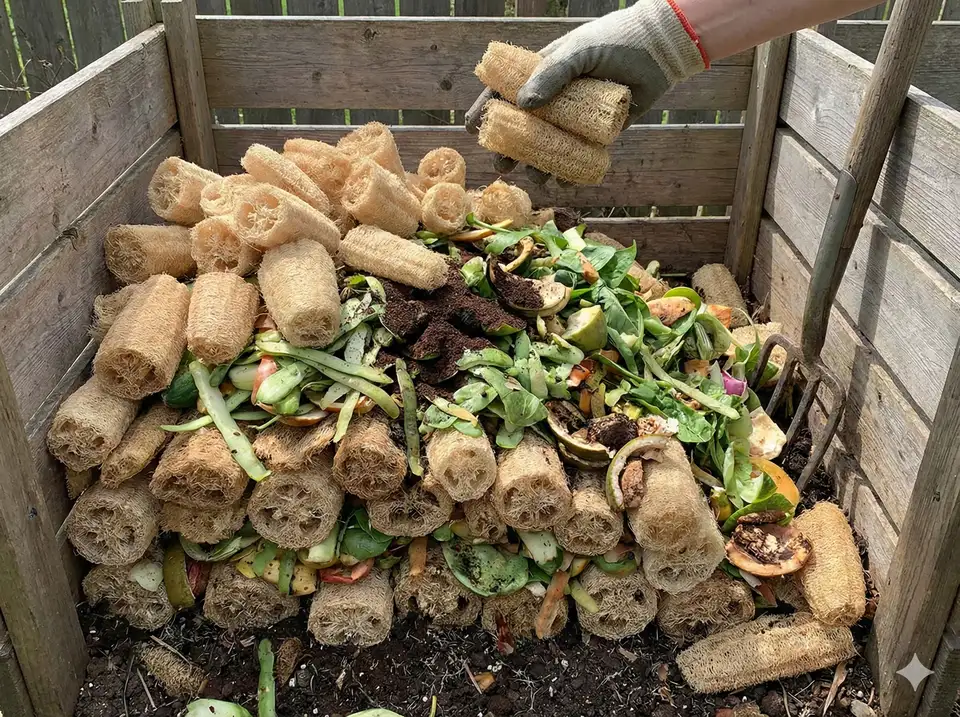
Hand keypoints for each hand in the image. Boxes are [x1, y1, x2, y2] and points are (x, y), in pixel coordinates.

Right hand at [466, 0, 707, 183]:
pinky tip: (561, 182)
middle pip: (522, 128)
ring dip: (537, 164)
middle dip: (509, 149)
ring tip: (534, 176)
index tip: (473, 129)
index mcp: (541, 74)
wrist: (657, 52)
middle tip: (502, 166)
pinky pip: (576, 157)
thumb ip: (552, 75)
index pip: (504, 93)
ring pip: (547, 147)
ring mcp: (573, 119)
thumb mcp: (578, 53)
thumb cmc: (613, 42)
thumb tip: (522, 105)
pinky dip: (567, 171)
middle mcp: (554, 100)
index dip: (487, 110)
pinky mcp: (596, 134)